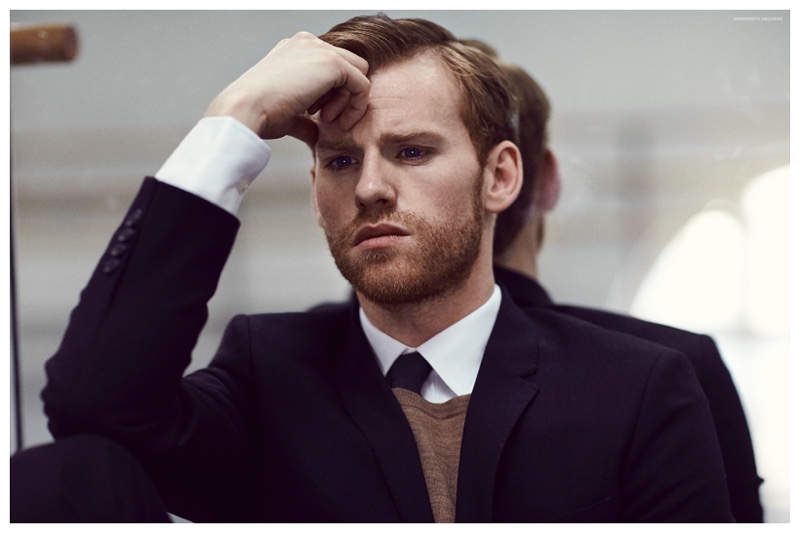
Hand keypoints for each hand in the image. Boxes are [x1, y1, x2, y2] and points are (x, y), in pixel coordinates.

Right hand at [205, 32, 369, 144]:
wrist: (246, 110)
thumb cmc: (260, 113)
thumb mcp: (288, 113)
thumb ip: (306, 118)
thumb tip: (316, 133)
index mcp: (295, 50)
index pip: (330, 68)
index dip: (331, 94)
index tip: (318, 116)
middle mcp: (307, 43)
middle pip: (347, 67)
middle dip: (342, 95)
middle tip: (327, 118)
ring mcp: (319, 49)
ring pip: (357, 73)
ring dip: (348, 101)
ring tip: (328, 120)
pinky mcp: (332, 62)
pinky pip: (362, 84)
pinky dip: (356, 105)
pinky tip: (339, 121)